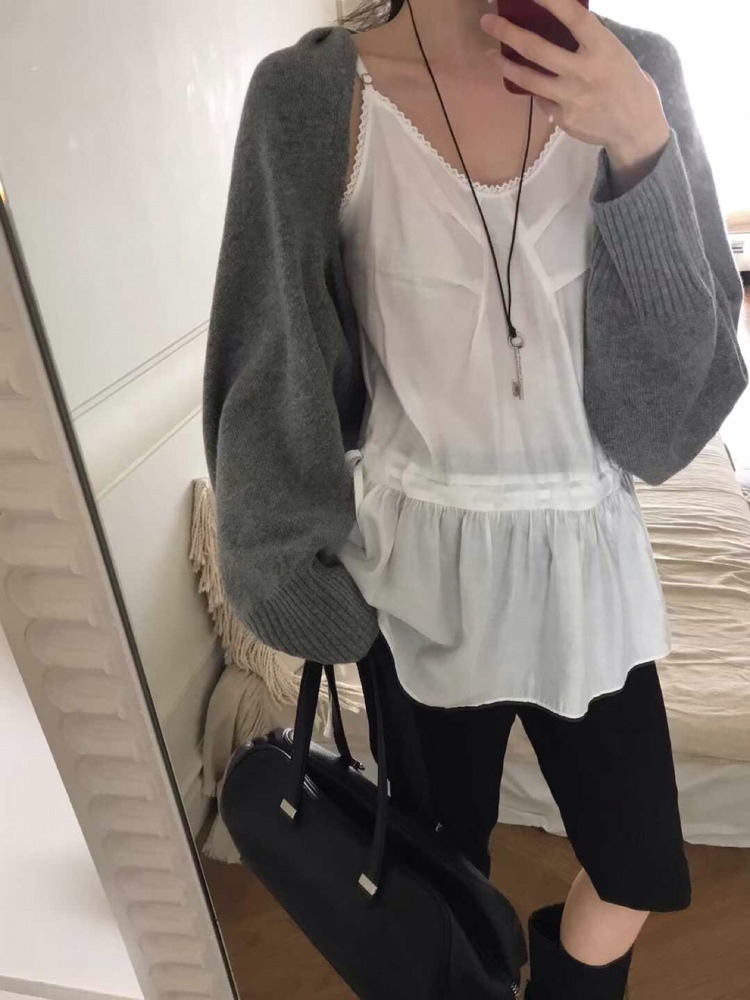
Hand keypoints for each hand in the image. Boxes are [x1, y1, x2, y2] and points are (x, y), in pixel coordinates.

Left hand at [479, 0, 670, 168]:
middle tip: (486, 21)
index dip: (550, 1)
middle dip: (508, 33)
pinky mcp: (563, 118)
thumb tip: (557, 21)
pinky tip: (527, 82)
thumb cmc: (625, 81)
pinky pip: (540, 99)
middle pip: (537, 49)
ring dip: (505, 65)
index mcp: (603, 48)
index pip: (574, 16)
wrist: (635, 127)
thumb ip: (587, 40)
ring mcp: (571, 98)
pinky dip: (533, 89)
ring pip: (528, 79)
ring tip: (490, 55)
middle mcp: (584, 72)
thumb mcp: (614, 52)